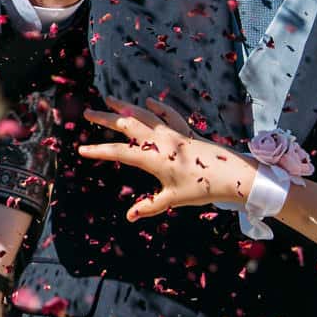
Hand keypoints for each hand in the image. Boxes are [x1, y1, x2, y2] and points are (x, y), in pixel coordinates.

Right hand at [79, 97, 255, 218]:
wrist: (235, 176)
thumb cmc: (203, 189)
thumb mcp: (173, 200)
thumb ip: (149, 206)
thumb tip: (129, 217)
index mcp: (153, 158)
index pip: (119, 152)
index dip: (98, 151)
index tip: (81, 149)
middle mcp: (160, 141)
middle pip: (127, 125)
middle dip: (105, 118)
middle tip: (88, 112)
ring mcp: (173, 133)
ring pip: (144, 114)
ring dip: (125, 106)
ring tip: (110, 98)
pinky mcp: (186, 132)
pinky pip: (169, 115)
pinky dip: (158, 108)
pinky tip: (149, 102)